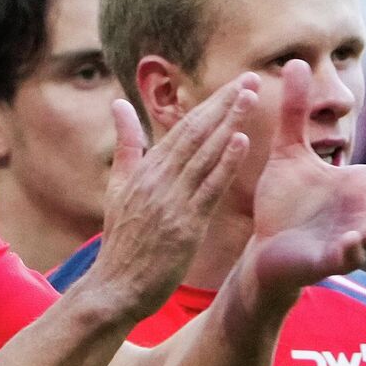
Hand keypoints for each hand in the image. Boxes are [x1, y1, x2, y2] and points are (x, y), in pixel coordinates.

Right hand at [88, 74, 256, 317]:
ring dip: (228, 123)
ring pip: (204, 154)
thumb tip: (118, 103)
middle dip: (224, 103)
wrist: (115, 287)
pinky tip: (241, 140)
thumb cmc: (122, 241)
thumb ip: (126, 145)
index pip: (183, 127)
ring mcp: (171, 201)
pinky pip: (208, 188)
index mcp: (145, 169)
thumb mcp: (117, 187)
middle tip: (249, 78)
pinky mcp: (184, 225)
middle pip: (195, 132)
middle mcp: (158, 180)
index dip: (211, 103)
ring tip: (249, 97)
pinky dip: (225, 163)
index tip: (235, 84)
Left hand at [244, 60, 365, 297]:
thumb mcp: (290, 150)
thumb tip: (298, 61)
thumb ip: (296, 110)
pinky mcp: (328, 260)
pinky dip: (353, 249)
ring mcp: (352, 238)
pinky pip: (348, 257)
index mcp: (363, 187)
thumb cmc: (284, 203)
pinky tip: (353, 238)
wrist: (261, 246)